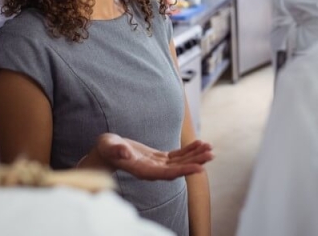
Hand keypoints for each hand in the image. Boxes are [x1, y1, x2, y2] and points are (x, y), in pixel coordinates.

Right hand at [80, 133, 213, 180]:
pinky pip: (177, 155)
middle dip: (195, 162)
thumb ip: (116, 150)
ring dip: (195, 155)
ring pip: (180, 162)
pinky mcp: (158, 158)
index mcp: (143, 170)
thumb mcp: (109, 146)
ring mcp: (157, 165)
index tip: (199, 168)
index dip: (184, 171)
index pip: (168, 174)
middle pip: (178, 169)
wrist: (105, 151)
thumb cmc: (106, 149)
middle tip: (212, 154)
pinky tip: (200, 143)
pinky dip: (188, 150)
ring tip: (210, 148)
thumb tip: (125, 153)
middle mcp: (153, 171)